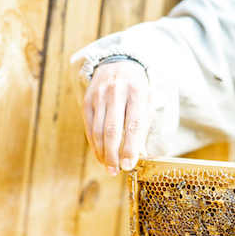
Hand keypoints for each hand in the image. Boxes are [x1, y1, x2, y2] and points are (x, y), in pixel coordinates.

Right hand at [81, 60, 151, 175]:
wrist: (118, 63)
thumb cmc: (137, 88)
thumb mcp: (147, 103)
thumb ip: (144, 128)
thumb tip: (140, 155)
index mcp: (136, 93)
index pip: (133, 125)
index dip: (130, 147)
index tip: (129, 165)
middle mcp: (116, 93)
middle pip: (112, 130)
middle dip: (113, 154)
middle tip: (116, 172)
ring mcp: (99, 96)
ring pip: (98, 130)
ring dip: (103, 153)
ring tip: (109, 167)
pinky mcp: (87, 100)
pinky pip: (89, 127)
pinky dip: (94, 144)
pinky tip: (100, 155)